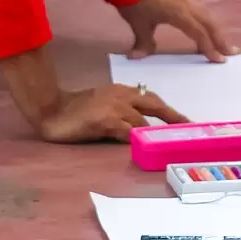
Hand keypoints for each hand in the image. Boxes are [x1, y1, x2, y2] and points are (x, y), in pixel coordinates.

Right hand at [34, 83, 186, 142]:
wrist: (52, 110)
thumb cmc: (76, 110)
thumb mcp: (103, 104)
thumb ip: (122, 111)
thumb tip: (142, 126)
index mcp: (121, 91)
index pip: (150, 98)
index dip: (167, 109)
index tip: (183, 119)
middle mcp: (120, 96)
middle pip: (154, 105)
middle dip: (172, 116)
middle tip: (188, 128)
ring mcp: (113, 108)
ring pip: (142, 121)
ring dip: (156, 133)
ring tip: (169, 144)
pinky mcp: (105, 121)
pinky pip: (127, 132)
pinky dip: (137, 140)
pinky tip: (145, 148)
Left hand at [120, 0, 234, 61]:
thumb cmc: (135, 0)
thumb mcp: (138, 24)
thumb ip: (143, 42)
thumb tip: (138, 57)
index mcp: (180, 14)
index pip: (199, 33)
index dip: (209, 48)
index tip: (219, 61)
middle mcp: (185, 7)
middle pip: (209, 23)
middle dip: (220, 38)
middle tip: (231, 53)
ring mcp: (182, 1)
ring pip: (205, 15)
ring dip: (215, 29)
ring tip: (221, 42)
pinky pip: (198, 11)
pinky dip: (205, 22)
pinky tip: (203, 26)